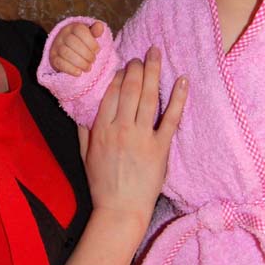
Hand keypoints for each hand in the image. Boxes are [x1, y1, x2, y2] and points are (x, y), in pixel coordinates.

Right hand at [49, 20, 104, 75]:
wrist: (67, 50)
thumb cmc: (82, 42)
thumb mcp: (90, 34)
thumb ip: (96, 30)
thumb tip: (99, 26)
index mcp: (73, 27)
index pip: (80, 30)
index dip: (91, 42)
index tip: (97, 50)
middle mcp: (62, 35)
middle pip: (73, 42)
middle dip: (86, 54)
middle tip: (93, 60)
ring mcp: (56, 46)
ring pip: (66, 53)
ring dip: (80, 63)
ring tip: (88, 68)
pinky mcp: (53, 58)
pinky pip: (60, 63)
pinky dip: (71, 69)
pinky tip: (79, 73)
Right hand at [79, 47, 187, 236]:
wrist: (120, 210)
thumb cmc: (102, 184)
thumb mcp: (85, 155)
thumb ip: (84, 130)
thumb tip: (83, 109)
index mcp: (101, 129)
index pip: (110, 92)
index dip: (118, 74)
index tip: (124, 65)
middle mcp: (121, 129)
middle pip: (129, 89)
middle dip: (135, 67)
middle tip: (141, 55)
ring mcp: (141, 137)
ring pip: (148, 97)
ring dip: (152, 71)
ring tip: (156, 54)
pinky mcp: (160, 148)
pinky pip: (170, 118)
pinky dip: (177, 97)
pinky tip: (182, 80)